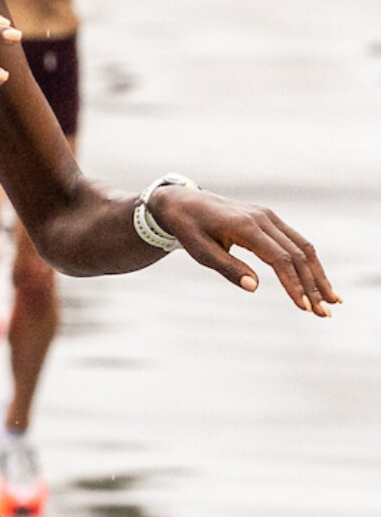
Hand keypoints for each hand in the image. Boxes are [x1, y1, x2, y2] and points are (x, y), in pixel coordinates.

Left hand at [153, 187, 339, 315]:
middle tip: (325, 313)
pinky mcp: (270, 221)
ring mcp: (269, 218)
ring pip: (303, 247)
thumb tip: (254, 286)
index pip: (279, 259)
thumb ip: (227, 268)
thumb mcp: (201, 252)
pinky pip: (296, 242)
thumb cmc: (189, 229)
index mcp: (246, 227)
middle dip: (313, 285)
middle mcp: (263, 219)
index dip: (293, 284)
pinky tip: (317, 282)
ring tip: (331, 301)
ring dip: (318, 275)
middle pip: (298, 254)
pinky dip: (309, 263)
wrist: (184, 203)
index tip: (304, 307)